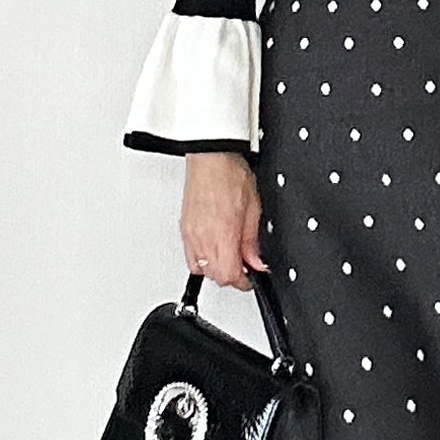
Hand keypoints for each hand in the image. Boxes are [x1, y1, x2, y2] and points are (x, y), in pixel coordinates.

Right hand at [179, 153, 267, 289]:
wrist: (211, 157)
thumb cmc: (230, 175)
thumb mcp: (253, 210)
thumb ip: (252, 242)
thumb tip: (255, 263)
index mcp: (223, 234)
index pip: (229, 276)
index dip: (243, 281)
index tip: (250, 276)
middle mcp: (203, 237)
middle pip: (214, 277)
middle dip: (230, 276)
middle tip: (243, 265)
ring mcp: (191, 234)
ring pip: (200, 269)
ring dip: (216, 269)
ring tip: (228, 255)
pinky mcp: (184, 228)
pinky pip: (190, 256)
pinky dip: (202, 259)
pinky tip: (213, 248)